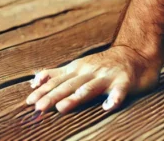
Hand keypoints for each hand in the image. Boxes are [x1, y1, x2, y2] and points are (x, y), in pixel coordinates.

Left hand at [24, 45, 161, 113]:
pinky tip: (108, 107)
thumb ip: (57, 74)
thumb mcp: (77, 67)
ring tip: (62, 108)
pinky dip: (114, 98)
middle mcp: (89, 72)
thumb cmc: (103, 65)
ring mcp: (107, 76)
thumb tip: (34, 82)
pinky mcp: (125, 81)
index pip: (56, 82)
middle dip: (52, 96)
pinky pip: (119, 91)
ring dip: (76, 98)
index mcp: (77, 70)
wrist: (135, 54)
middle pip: (68, 86)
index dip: (42, 91)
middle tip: (39, 107)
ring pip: (89, 88)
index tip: (29, 102)